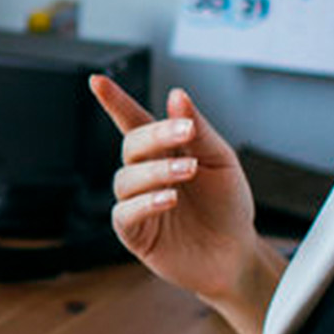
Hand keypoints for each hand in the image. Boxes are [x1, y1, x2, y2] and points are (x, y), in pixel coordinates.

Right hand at [89, 77, 263, 306]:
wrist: (236, 252)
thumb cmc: (227, 205)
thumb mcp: (220, 160)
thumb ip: (197, 129)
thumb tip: (176, 95)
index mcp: (164, 150)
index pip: (133, 120)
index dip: (114, 101)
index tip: (98, 80)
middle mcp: (146, 174)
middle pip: (131, 145)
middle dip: (155, 136)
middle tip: (185, 133)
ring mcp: (138, 202)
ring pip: (126, 179)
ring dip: (155, 172)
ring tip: (187, 173)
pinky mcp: (136, 233)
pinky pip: (125, 214)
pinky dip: (144, 204)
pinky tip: (167, 200)